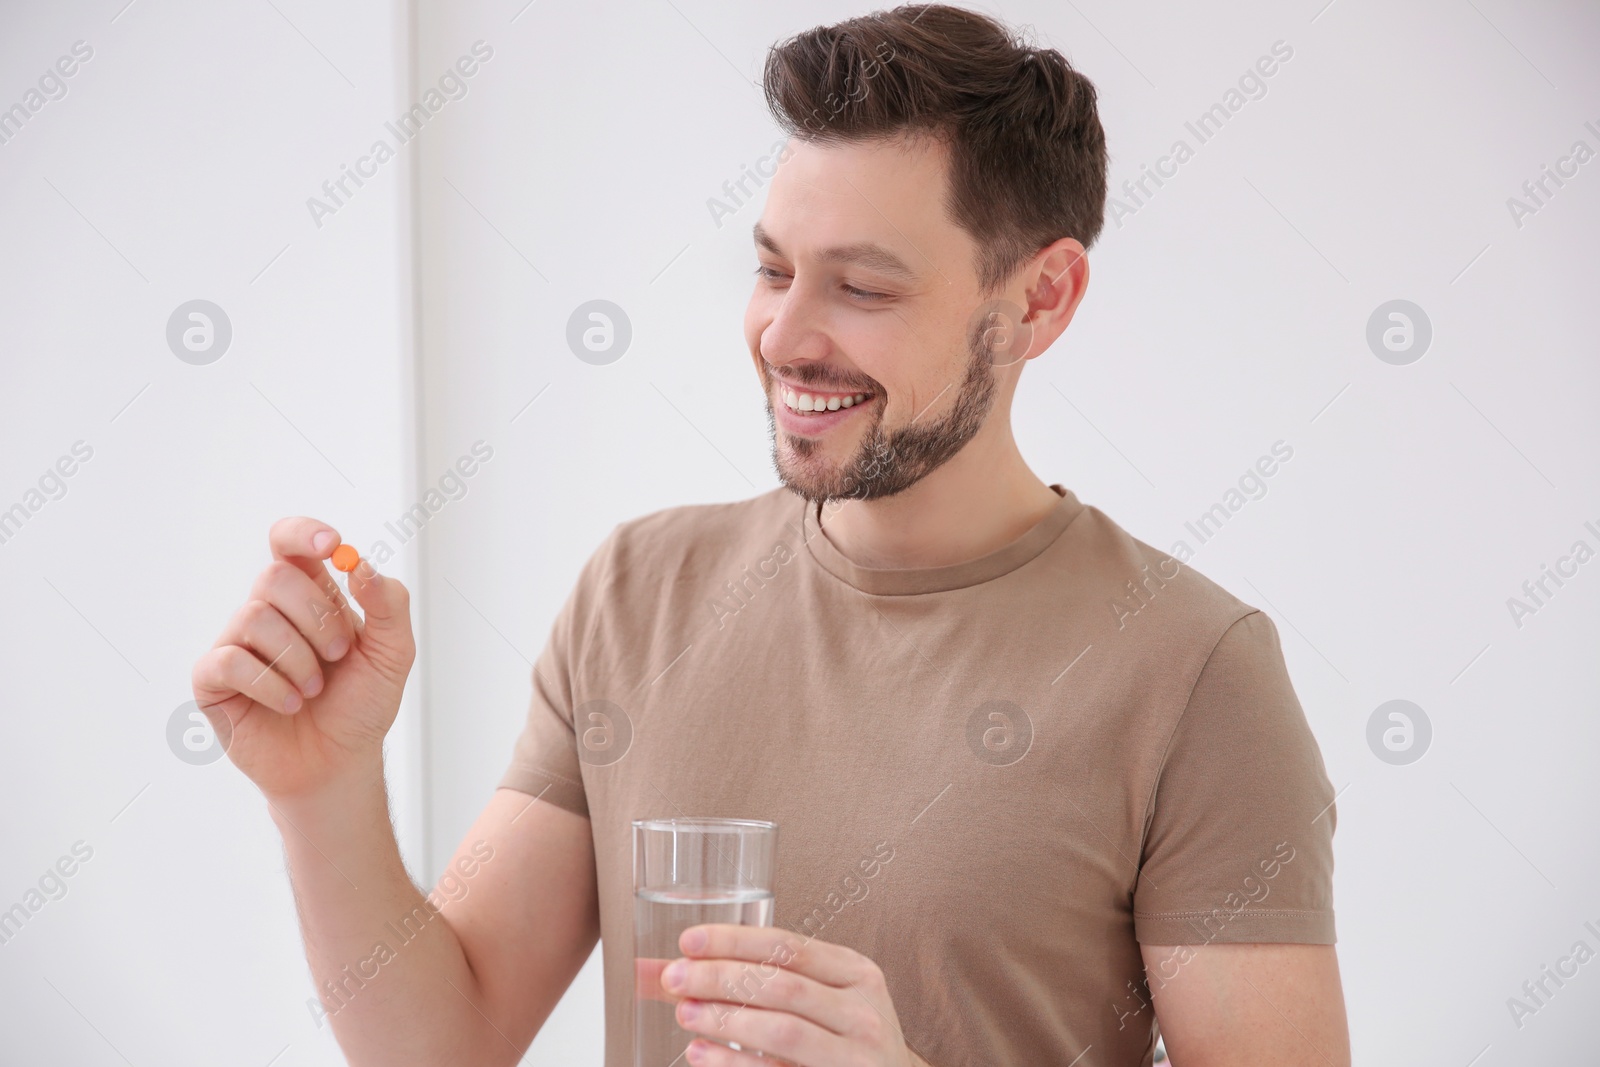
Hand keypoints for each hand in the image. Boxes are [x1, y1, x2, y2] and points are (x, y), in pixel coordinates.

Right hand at [189, 517, 414, 800]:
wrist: (338, 764)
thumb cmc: (361, 705)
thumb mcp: (392, 653)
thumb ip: (387, 604)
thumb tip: (360, 564)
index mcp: (310, 595)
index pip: (290, 543)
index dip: (303, 534)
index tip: (331, 545)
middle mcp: (268, 611)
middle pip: (275, 576)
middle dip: (317, 617)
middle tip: (339, 655)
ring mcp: (237, 643)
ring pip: (254, 616)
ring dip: (298, 658)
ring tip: (315, 689)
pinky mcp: (213, 680)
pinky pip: (230, 660)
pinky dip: (271, 685)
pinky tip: (292, 703)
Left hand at [657, 923, 928, 1066]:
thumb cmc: (845, 1037)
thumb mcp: (821, 997)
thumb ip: (754, 978)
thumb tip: (661, 970)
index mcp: (855, 972)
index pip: (789, 946)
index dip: (735, 941)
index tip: (689, 941)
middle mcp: (860, 1011)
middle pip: (782, 986)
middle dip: (721, 978)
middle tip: (675, 978)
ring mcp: (853, 1055)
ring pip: (783, 1031)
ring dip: (726, 1020)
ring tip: (685, 1013)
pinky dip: (734, 1064)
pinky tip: (700, 1054)